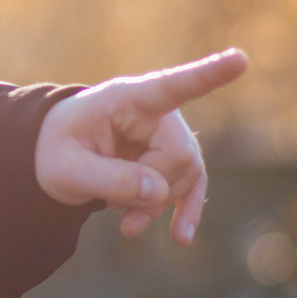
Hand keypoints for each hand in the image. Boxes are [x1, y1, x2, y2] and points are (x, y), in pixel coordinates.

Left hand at [34, 50, 248, 244]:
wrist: (56, 157)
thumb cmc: (56, 151)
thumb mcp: (65, 170)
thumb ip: (109, 180)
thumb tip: (159, 193)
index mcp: (126, 98)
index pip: (172, 86)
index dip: (208, 74)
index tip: (240, 59)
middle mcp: (157, 111)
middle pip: (179, 155)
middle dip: (152, 188)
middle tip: (115, 205)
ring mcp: (170, 134)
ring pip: (187, 175)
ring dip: (158, 204)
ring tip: (126, 225)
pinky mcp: (173, 159)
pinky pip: (193, 185)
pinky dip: (187, 212)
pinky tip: (180, 238)